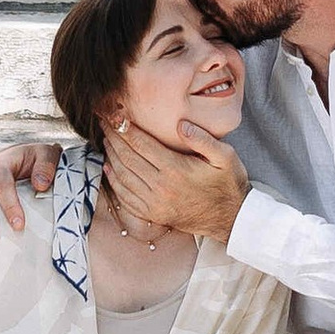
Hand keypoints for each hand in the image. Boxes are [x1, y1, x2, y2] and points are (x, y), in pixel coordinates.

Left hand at [107, 116, 247, 244]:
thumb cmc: (228, 184)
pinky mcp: (153, 214)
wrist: (230, 219)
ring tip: (106, 139)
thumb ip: (202, 139)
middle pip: (127, 157)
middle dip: (113, 137)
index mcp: (175, 169)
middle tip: (104, 122)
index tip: (114, 114)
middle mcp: (160, 187)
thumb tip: (180, 125)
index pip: (140, 144)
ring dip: (111, 156)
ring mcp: (154, 203)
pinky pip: (125, 197)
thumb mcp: (225, 157)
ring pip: (123, 176)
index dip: (124, 127)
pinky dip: (113, 181)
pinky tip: (109, 168)